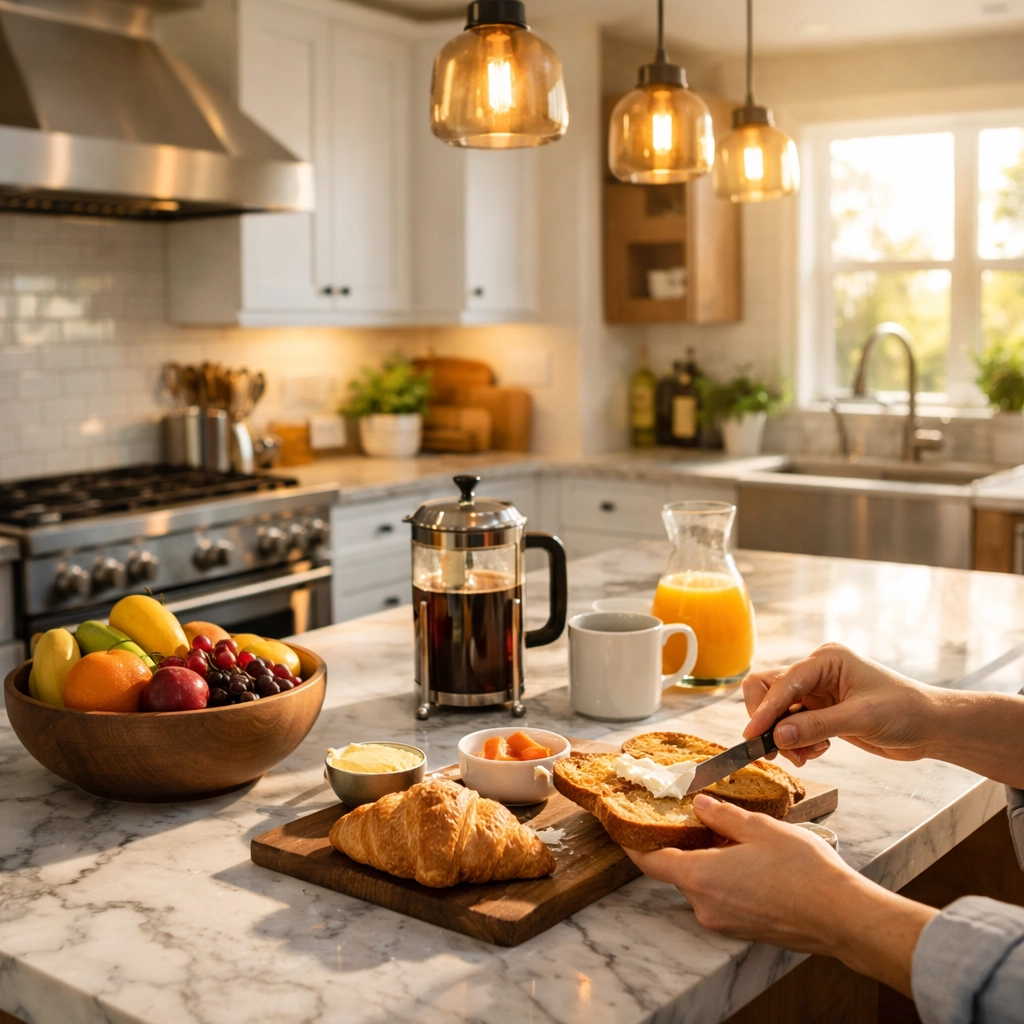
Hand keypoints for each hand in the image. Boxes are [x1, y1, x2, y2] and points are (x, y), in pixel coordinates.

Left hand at [626, 795, 857, 953]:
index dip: (632, 842)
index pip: (650, 861)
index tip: (621, 826)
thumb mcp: (759, 829)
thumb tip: (697, 805)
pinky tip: (745, 857)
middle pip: (677, 870)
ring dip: (706, 858)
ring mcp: (724, 921)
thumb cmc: (804, 872)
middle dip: (680, 843)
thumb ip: (722, 815)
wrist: (842, 917)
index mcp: (700, 878)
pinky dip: (722, 875)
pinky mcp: (743, 928)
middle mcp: (705, 906)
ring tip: (726, 831)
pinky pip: (720, 896)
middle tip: (687, 814)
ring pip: (701, 882)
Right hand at [741, 643, 938, 766]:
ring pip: (778, 712)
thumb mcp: (861, 718)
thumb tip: (776, 736)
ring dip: (784, 737)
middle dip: (769, 721)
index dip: (765, 709)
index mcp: (826, 660)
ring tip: (804, 756)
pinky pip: (791, 725)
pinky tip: (817, 751)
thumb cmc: (905, 712)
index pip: (782, 682)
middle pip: (769, 690)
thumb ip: (816, 726)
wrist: (931, 727)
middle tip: (775, 750)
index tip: (753, 736)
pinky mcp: (820, 711)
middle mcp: (816, 672)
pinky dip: (796, 742)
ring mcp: (817, 692)